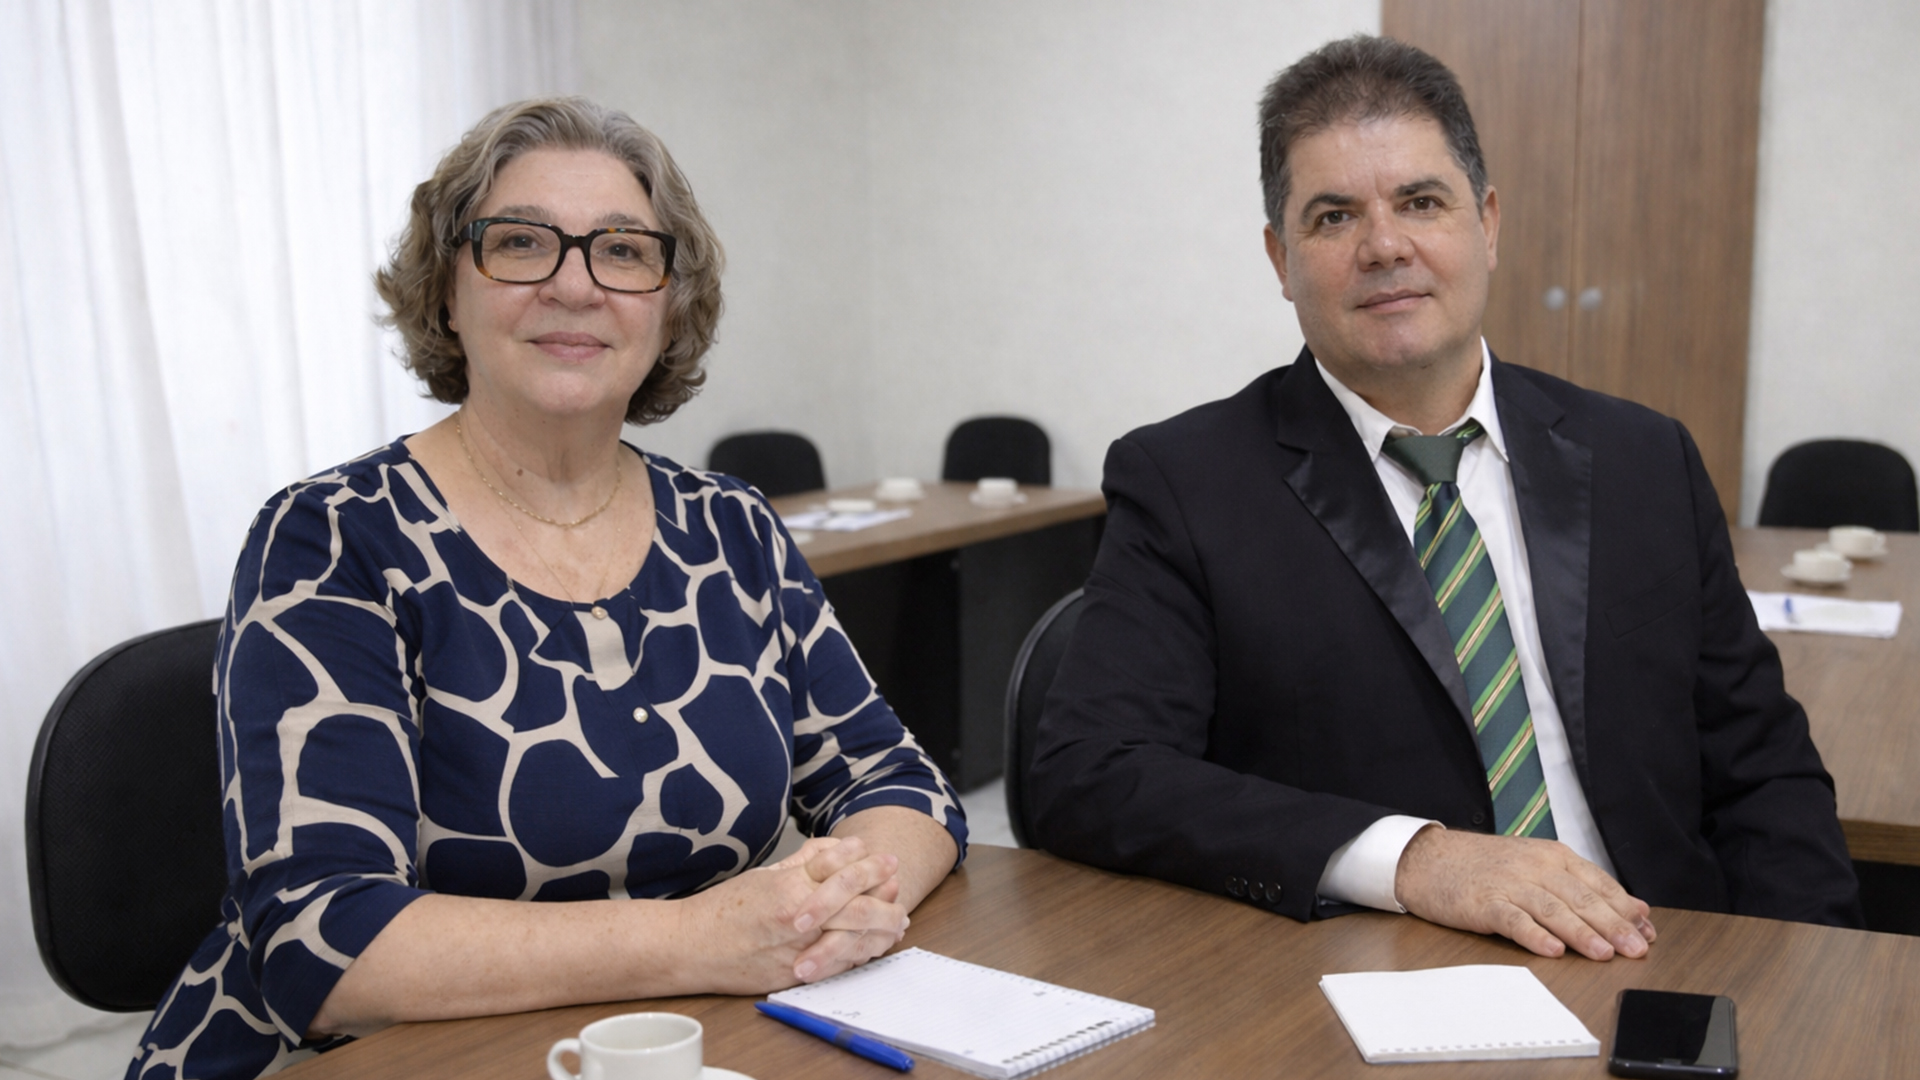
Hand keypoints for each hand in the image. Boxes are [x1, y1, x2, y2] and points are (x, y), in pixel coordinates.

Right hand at [676, 836, 906, 992]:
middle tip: (899, 890)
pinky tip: (871, 946)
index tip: (884, 858)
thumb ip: (802, 862)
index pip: (842, 869)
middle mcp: (798, 918)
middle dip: (885, 898)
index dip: (868, 863)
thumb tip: (835, 848)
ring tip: (896, 923)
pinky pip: (837, 965)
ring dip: (880, 930)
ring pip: (854, 938)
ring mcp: (798, 950)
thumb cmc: (721, 909)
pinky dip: (859, 954)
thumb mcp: (763, 875)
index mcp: (789, 886)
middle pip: (858, 906)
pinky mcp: (794, 975)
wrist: (690, 948)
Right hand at [1394, 826, 1656, 959]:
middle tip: (1637, 950)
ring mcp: (1508, 883)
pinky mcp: (1482, 902)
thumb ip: (1579, 885)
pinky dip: (1533, 935)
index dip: (1624, 909)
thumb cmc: (1484, 866)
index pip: (1598, 883)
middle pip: (1580, 898)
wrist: (1428, 858)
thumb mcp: (1534, 866)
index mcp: (1552, 856)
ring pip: (1552, 909)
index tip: (1647, 933)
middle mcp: (1534, 866)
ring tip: (1604, 953)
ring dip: (1580, 933)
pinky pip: (1512, 919)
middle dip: (1613, 926)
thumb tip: (1633, 910)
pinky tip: (1551, 950)